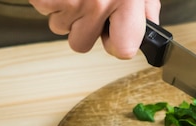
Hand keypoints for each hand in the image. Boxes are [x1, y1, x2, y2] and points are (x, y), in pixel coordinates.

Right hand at [29, 0, 160, 58]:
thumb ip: (146, 7)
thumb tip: (151, 28)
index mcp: (127, 1)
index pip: (123, 51)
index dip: (116, 44)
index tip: (114, 33)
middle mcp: (98, 3)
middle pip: (81, 44)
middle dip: (82, 28)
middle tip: (88, 2)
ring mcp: (71, 1)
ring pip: (60, 28)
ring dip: (64, 10)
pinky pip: (44, 9)